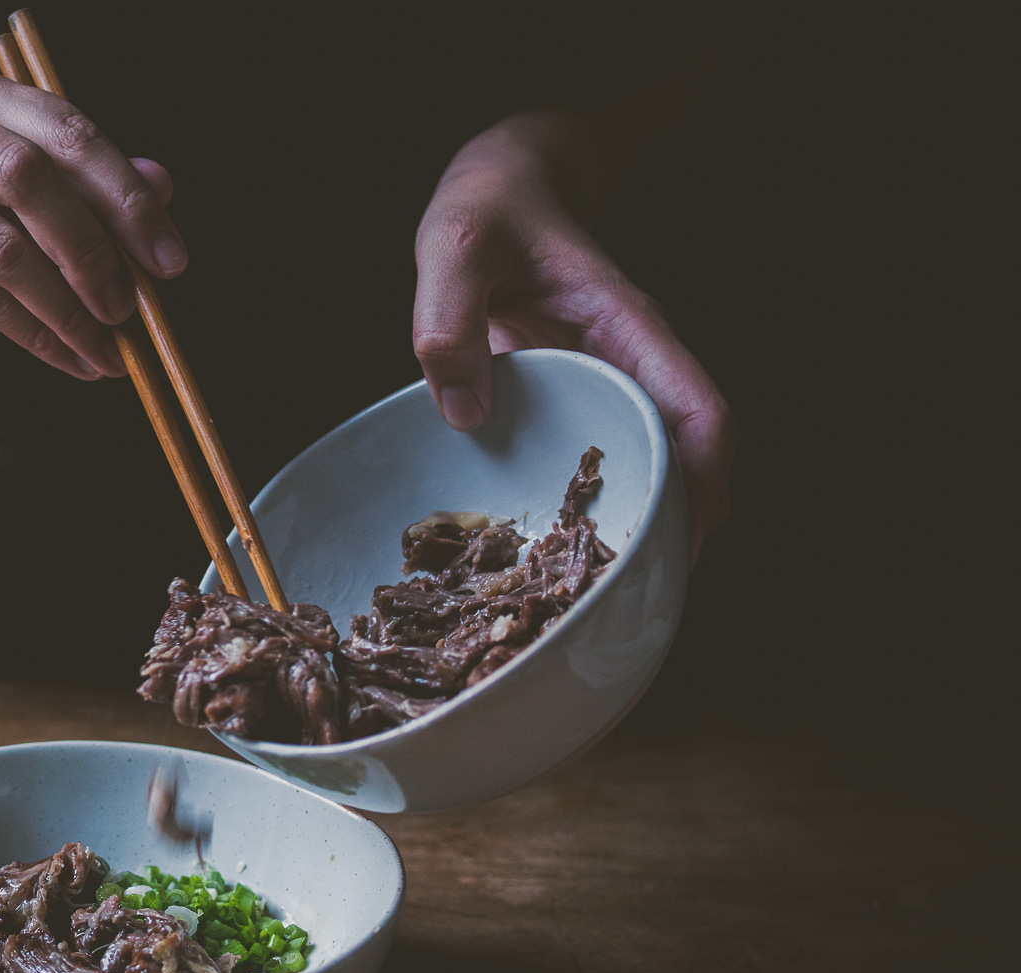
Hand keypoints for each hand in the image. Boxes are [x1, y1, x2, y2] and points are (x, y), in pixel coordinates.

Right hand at [0, 62, 184, 379]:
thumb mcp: (7, 175)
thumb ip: (80, 175)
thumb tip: (161, 186)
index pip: (67, 131)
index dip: (126, 197)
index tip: (169, 259)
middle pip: (31, 180)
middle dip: (94, 251)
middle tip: (131, 308)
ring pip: (2, 249)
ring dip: (66, 308)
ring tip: (106, 348)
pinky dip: (34, 335)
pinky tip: (68, 358)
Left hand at [412, 114, 735, 557]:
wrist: (493, 192)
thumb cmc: (483, 212)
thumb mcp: (453, 247)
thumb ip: (448, 319)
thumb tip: (464, 413)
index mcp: (629, 325)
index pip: (699, 407)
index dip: (707, 475)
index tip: (693, 539)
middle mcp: (632, 362)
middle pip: (689, 454)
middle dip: (679, 524)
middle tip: (641, 596)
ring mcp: (608, 384)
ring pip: (651, 463)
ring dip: (640, 521)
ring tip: (607, 593)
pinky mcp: (577, 400)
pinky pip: (601, 458)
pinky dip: (592, 504)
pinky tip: (556, 552)